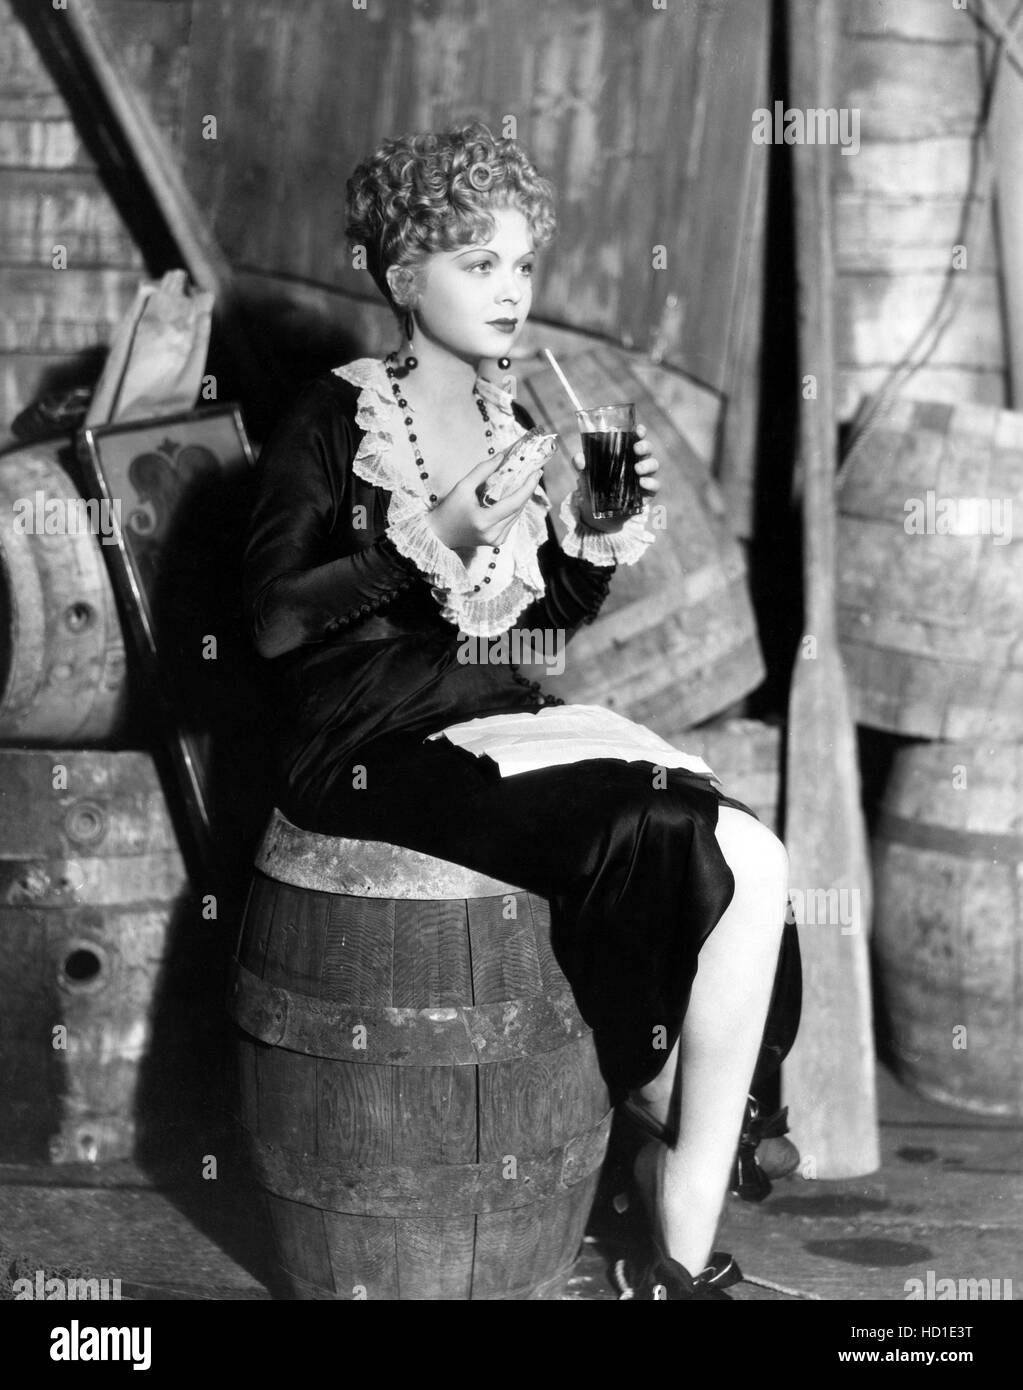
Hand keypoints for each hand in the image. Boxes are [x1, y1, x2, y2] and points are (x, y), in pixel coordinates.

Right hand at [424, 452, 542, 555]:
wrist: (440, 534)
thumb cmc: (449, 510)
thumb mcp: (462, 487)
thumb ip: (483, 471)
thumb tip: (502, 456)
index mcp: (484, 521)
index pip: (513, 503)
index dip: (527, 487)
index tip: (536, 472)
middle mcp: (493, 534)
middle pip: (518, 509)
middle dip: (528, 489)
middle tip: (534, 472)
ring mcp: (497, 540)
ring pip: (517, 515)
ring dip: (522, 498)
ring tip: (527, 480)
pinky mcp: (498, 542)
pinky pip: (511, 521)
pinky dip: (514, 507)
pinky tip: (515, 495)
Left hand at [570, 424, 659, 531]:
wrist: (600, 513)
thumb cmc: (596, 486)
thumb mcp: (587, 475)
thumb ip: (582, 465)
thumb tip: (579, 458)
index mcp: (626, 453)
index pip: (636, 439)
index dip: (640, 432)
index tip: (638, 430)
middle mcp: (638, 462)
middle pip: (648, 450)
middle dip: (644, 446)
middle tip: (636, 449)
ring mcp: (645, 477)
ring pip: (654, 465)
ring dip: (647, 465)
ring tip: (637, 469)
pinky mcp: (648, 493)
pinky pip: (655, 485)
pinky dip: (651, 483)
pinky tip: (642, 483)